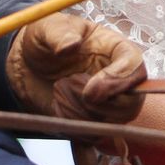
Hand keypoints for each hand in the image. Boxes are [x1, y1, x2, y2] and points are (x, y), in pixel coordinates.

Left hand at [7, 13, 146, 122]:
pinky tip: (58, 106)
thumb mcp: (47, 28)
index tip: (89, 90)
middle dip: (95, 104)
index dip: (117, 82)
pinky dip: (72, 126)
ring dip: (76, 112)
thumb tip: (70, 45)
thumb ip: (59, 33)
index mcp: (116, 50)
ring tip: (59, 89)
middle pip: (130, 105)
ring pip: (108, 124)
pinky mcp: (94, 123)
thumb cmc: (45, 40)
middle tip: (66, 85)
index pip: (135, 68)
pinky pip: (92, 136)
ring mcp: (109, 105)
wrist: (28, 66)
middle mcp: (120, 80)